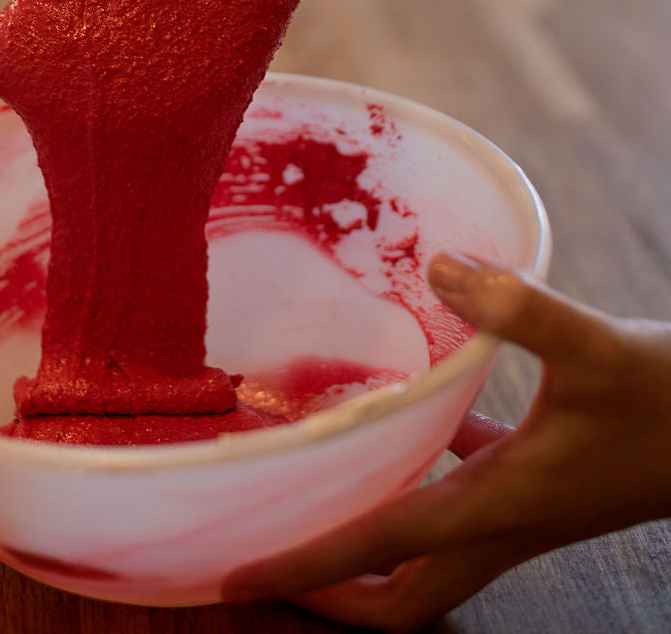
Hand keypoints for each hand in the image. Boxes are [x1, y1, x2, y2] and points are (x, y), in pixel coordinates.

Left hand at [224, 253, 670, 631]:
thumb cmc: (670, 397)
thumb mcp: (593, 345)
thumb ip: (518, 307)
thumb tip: (440, 266)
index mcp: (497, 507)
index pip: (378, 553)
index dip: (304, 567)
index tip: (235, 574)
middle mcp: (500, 522)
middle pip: (400, 597)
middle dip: (329, 594)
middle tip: (266, 556)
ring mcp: (522, 507)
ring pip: (427, 556)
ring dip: (368, 544)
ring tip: (313, 491)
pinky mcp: (541, 478)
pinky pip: (459, 494)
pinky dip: (420, 477)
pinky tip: (410, 419)